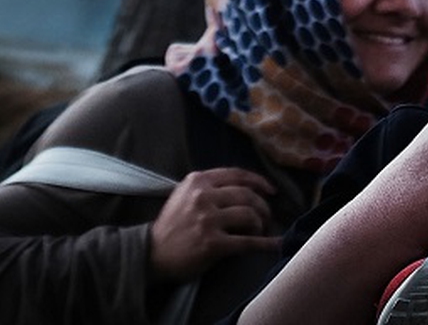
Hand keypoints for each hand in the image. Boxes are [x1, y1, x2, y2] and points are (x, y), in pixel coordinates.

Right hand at [146, 167, 280, 282]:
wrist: (152, 252)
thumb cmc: (171, 224)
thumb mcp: (184, 194)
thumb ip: (208, 186)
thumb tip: (243, 188)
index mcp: (198, 181)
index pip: (237, 175)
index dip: (258, 181)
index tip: (270, 190)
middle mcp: (204, 196)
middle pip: (247, 195)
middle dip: (263, 207)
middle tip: (267, 217)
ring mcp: (208, 220)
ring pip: (249, 215)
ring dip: (261, 224)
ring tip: (261, 231)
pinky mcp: (213, 243)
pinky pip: (247, 242)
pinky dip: (265, 244)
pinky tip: (275, 244)